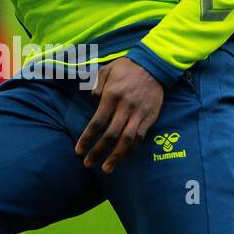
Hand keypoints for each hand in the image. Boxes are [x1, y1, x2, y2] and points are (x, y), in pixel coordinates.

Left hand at [75, 56, 164, 173]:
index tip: (79, 150)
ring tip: (106, 168)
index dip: (87, 138)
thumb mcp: (106, 70)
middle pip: (110, 135)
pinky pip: (140, 137)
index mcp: (112, 96)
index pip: (97, 122)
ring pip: (127, 140)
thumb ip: (96, 86)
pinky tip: (124, 157)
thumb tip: (92, 101)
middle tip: (88, 164)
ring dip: (116, 156)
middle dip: (98, 152)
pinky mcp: (150, 117)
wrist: (154, 65)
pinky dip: (132, 149)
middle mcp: (125, 107)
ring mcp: (139, 114)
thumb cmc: (126, 68)